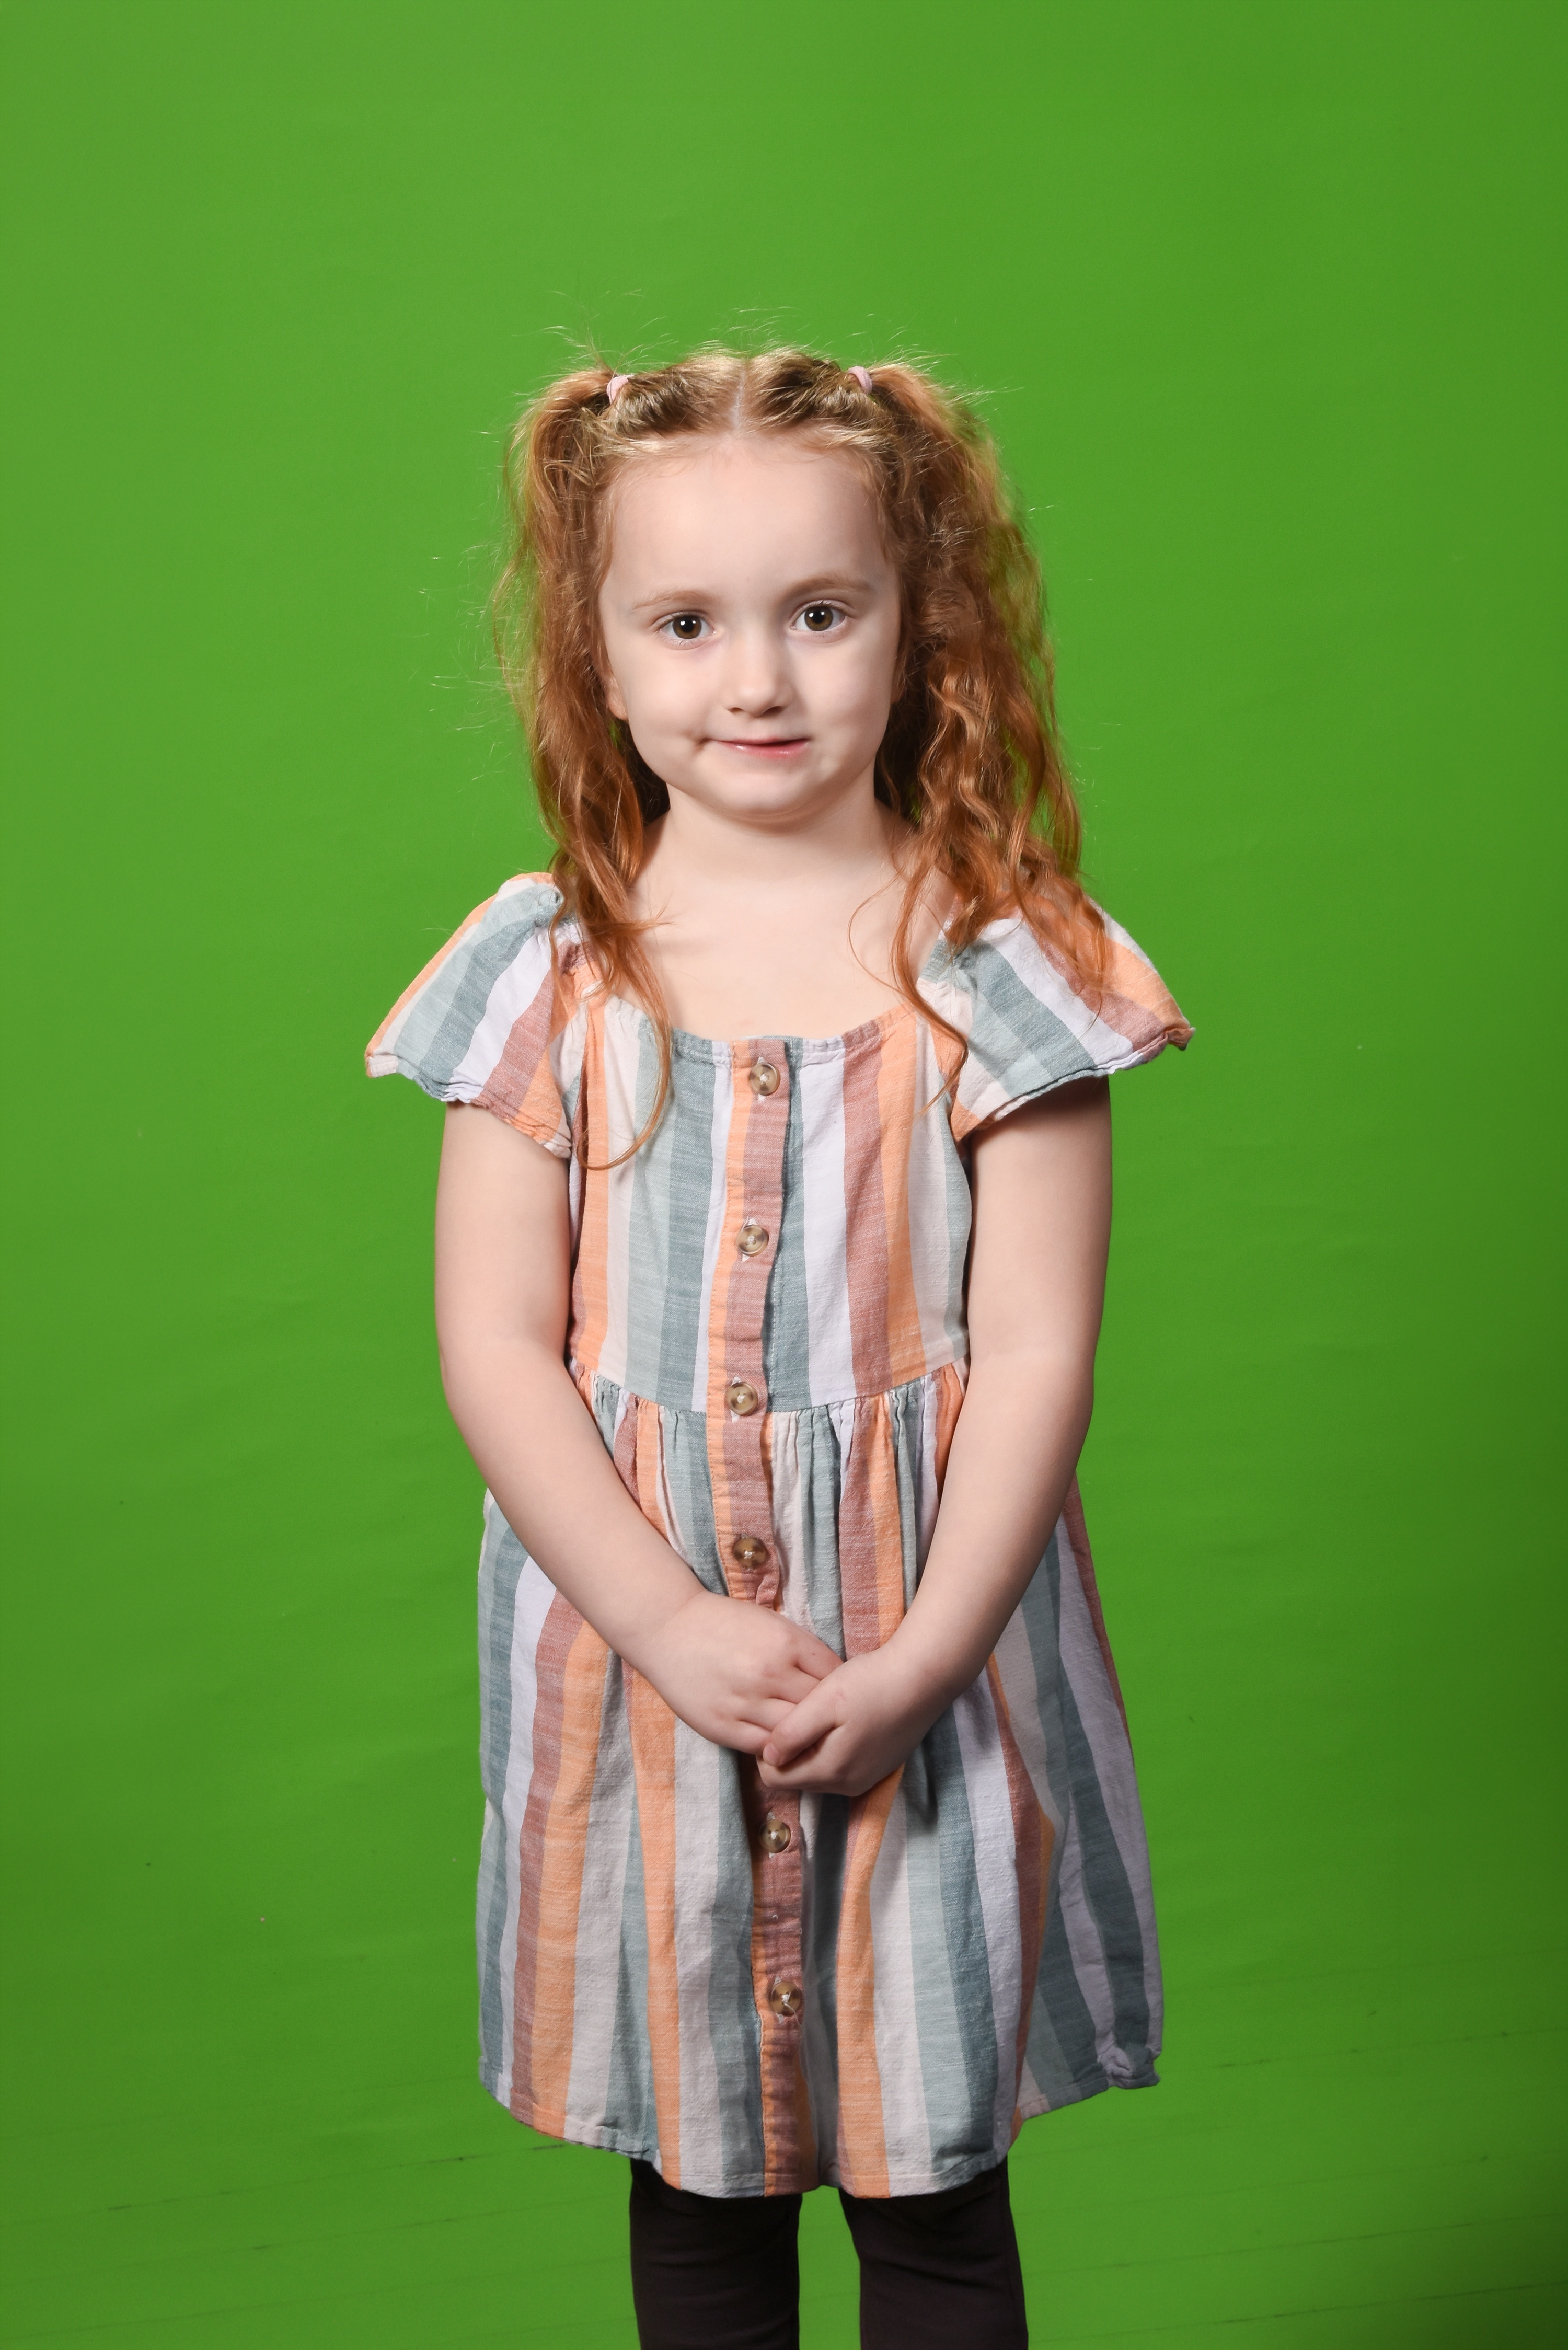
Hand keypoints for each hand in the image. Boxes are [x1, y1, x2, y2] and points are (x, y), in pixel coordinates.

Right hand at [632, 1590, 840, 1754]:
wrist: (667, 1627)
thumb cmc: (723, 1622)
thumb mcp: (770, 1623)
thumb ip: (802, 1650)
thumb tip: (833, 1679)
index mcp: (787, 1643)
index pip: (834, 1676)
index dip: (841, 1688)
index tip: (840, 1696)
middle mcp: (770, 1673)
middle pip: (818, 1708)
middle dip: (827, 1716)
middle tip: (832, 1725)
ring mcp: (745, 1702)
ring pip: (793, 1733)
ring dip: (802, 1737)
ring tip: (809, 1739)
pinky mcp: (723, 1725)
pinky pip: (764, 1747)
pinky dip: (776, 1748)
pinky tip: (780, 1744)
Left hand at [758, 1649, 946, 1799]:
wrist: (922, 1679)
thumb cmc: (871, 1684)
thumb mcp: (824, 1701)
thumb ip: (792, 1733)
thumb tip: (767, 1756)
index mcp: (831, 1771)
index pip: (775, 1778)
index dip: (767, 1750)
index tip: (777, 1721)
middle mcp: (847, 1785)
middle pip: (797, 1778)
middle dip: (790, 1751)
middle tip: (800, 1713)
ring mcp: (865, 1779)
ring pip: (818, 1773)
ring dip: (811, 1749)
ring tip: (822, 1714)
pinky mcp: (877, 1769)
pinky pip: (840, 1768)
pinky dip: (832, 1749)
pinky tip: (842, 1721)